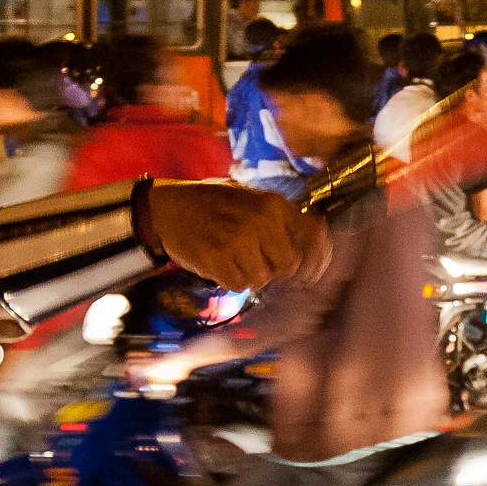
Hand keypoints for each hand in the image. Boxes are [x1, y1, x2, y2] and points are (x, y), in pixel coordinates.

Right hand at [144, 182, 330, 291]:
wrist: (168, 207)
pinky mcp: (218, 256)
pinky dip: (230, 280)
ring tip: (233, 258)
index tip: (312, 273)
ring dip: (249, 275)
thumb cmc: (214, 206)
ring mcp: (240, 238)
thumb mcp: (252, 200)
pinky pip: (238, 285)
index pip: (314, 235)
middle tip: (256, 260)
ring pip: (262, 278)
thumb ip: (281, 220)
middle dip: (274, 269)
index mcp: (274, 204)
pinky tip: (219, 263)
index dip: (318, 259)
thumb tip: (313, 247)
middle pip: (288, 265)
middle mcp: (262, 219)